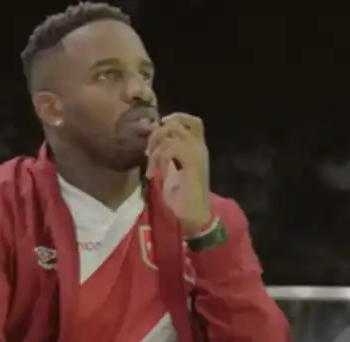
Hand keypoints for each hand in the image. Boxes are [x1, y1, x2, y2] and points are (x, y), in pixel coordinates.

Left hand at [145, 113, 211, 236]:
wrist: (194, 216)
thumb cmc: (183, 198)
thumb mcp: (172, 171)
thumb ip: (168, 155)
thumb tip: (155, 144)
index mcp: (198, 149)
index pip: (192, 121)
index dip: (175, 118)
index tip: (159, 132)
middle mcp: (200, 147)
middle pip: (179, 121)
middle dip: (158, 132)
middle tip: (149, 151)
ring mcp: (197, 154)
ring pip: (172, 132)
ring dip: (155, 147)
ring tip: (151, 166)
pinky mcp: (192, 163)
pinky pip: (171, 147)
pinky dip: (158, 158)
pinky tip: (155, 174)